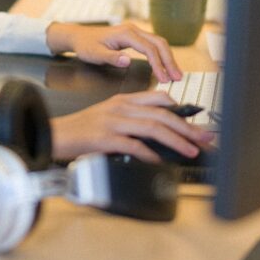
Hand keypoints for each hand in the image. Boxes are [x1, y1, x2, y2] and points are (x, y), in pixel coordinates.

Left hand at [46, 21, 181, 83]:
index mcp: (125, 33)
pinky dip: (162, 55)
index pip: (149, 48)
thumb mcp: (94, 54)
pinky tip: (165, 66)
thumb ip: (111, 58)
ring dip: (168, 57)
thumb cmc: (85, 45)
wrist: (78, 36)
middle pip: (159, 43)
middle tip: (177, 77)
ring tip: (175, 74)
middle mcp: (133, 29)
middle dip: (170, 60)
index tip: (164, 79)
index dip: (158, 64)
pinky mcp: (134, 36)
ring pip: (158, 42)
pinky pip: (153, 44)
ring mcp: (134, 31)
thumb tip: (127, 61)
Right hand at [49, 89, 215, 162]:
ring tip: (191, 150)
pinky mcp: (105, 138)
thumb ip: (131, 119)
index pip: (159, 98)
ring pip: (153, 127)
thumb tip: (157, 134)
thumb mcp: (108, 116)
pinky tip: (159, 161)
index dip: (181, 110)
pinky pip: (134, 145)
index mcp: (123, 100)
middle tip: (204, 138)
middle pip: (162, 114)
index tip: (196, 122)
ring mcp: (113, 122)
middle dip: (187, 126)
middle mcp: (121, 107)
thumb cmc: (81, 129)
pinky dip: (150, 154)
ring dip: (176, 140)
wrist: (54, 134)